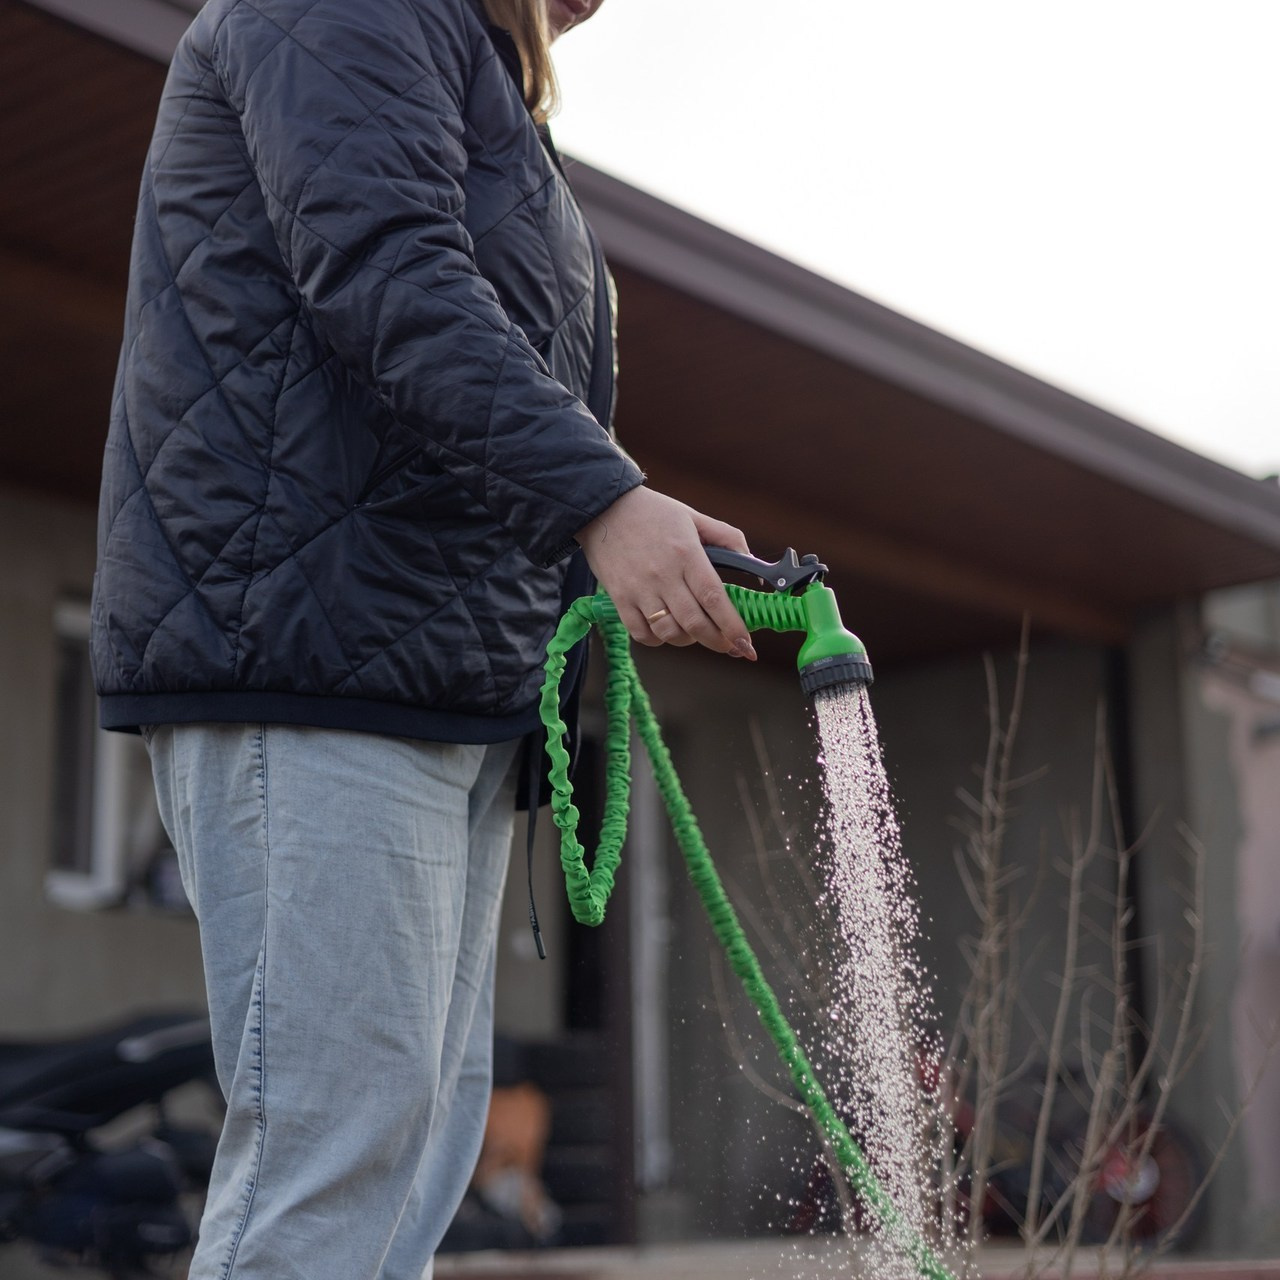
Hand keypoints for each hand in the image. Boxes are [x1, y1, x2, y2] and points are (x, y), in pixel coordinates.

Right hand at [574, 486, 757, 658]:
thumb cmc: (653, 512)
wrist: (603, 508)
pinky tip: (668, 630)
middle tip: (731, 647)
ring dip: (689, 640)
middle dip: (718, 642)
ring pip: (669, 632)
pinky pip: (642, 634)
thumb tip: (753, 564)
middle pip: (695, 623)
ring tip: (697, 633)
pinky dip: (659, 640)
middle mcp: (663, 575)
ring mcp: (639, 590)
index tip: (746, 644)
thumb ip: (727, 538)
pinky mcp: (620, 599)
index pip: (714, 598)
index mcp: (686, 554)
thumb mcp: (694, 517)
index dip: (733, 626)